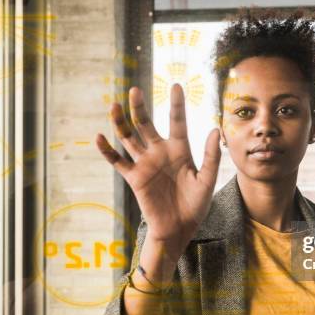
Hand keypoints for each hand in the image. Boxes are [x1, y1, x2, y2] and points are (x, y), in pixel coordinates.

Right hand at [95, 84, 220, 263]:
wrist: (178, 229)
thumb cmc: (195, 205)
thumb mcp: (206, 180)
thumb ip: (211, 156)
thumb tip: (215, 130)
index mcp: (180, 150)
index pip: (177, 121)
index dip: (176, 104)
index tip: (176, 85)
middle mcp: (160, 152)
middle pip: (147, 124)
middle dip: (140, 107)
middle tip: (135, 90)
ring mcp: (145, 163)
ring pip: (129, 138)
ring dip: (120, 122)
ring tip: (114, 105)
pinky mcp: (134, 178)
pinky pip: (118, 162)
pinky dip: (107, 150)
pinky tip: (99, 137)